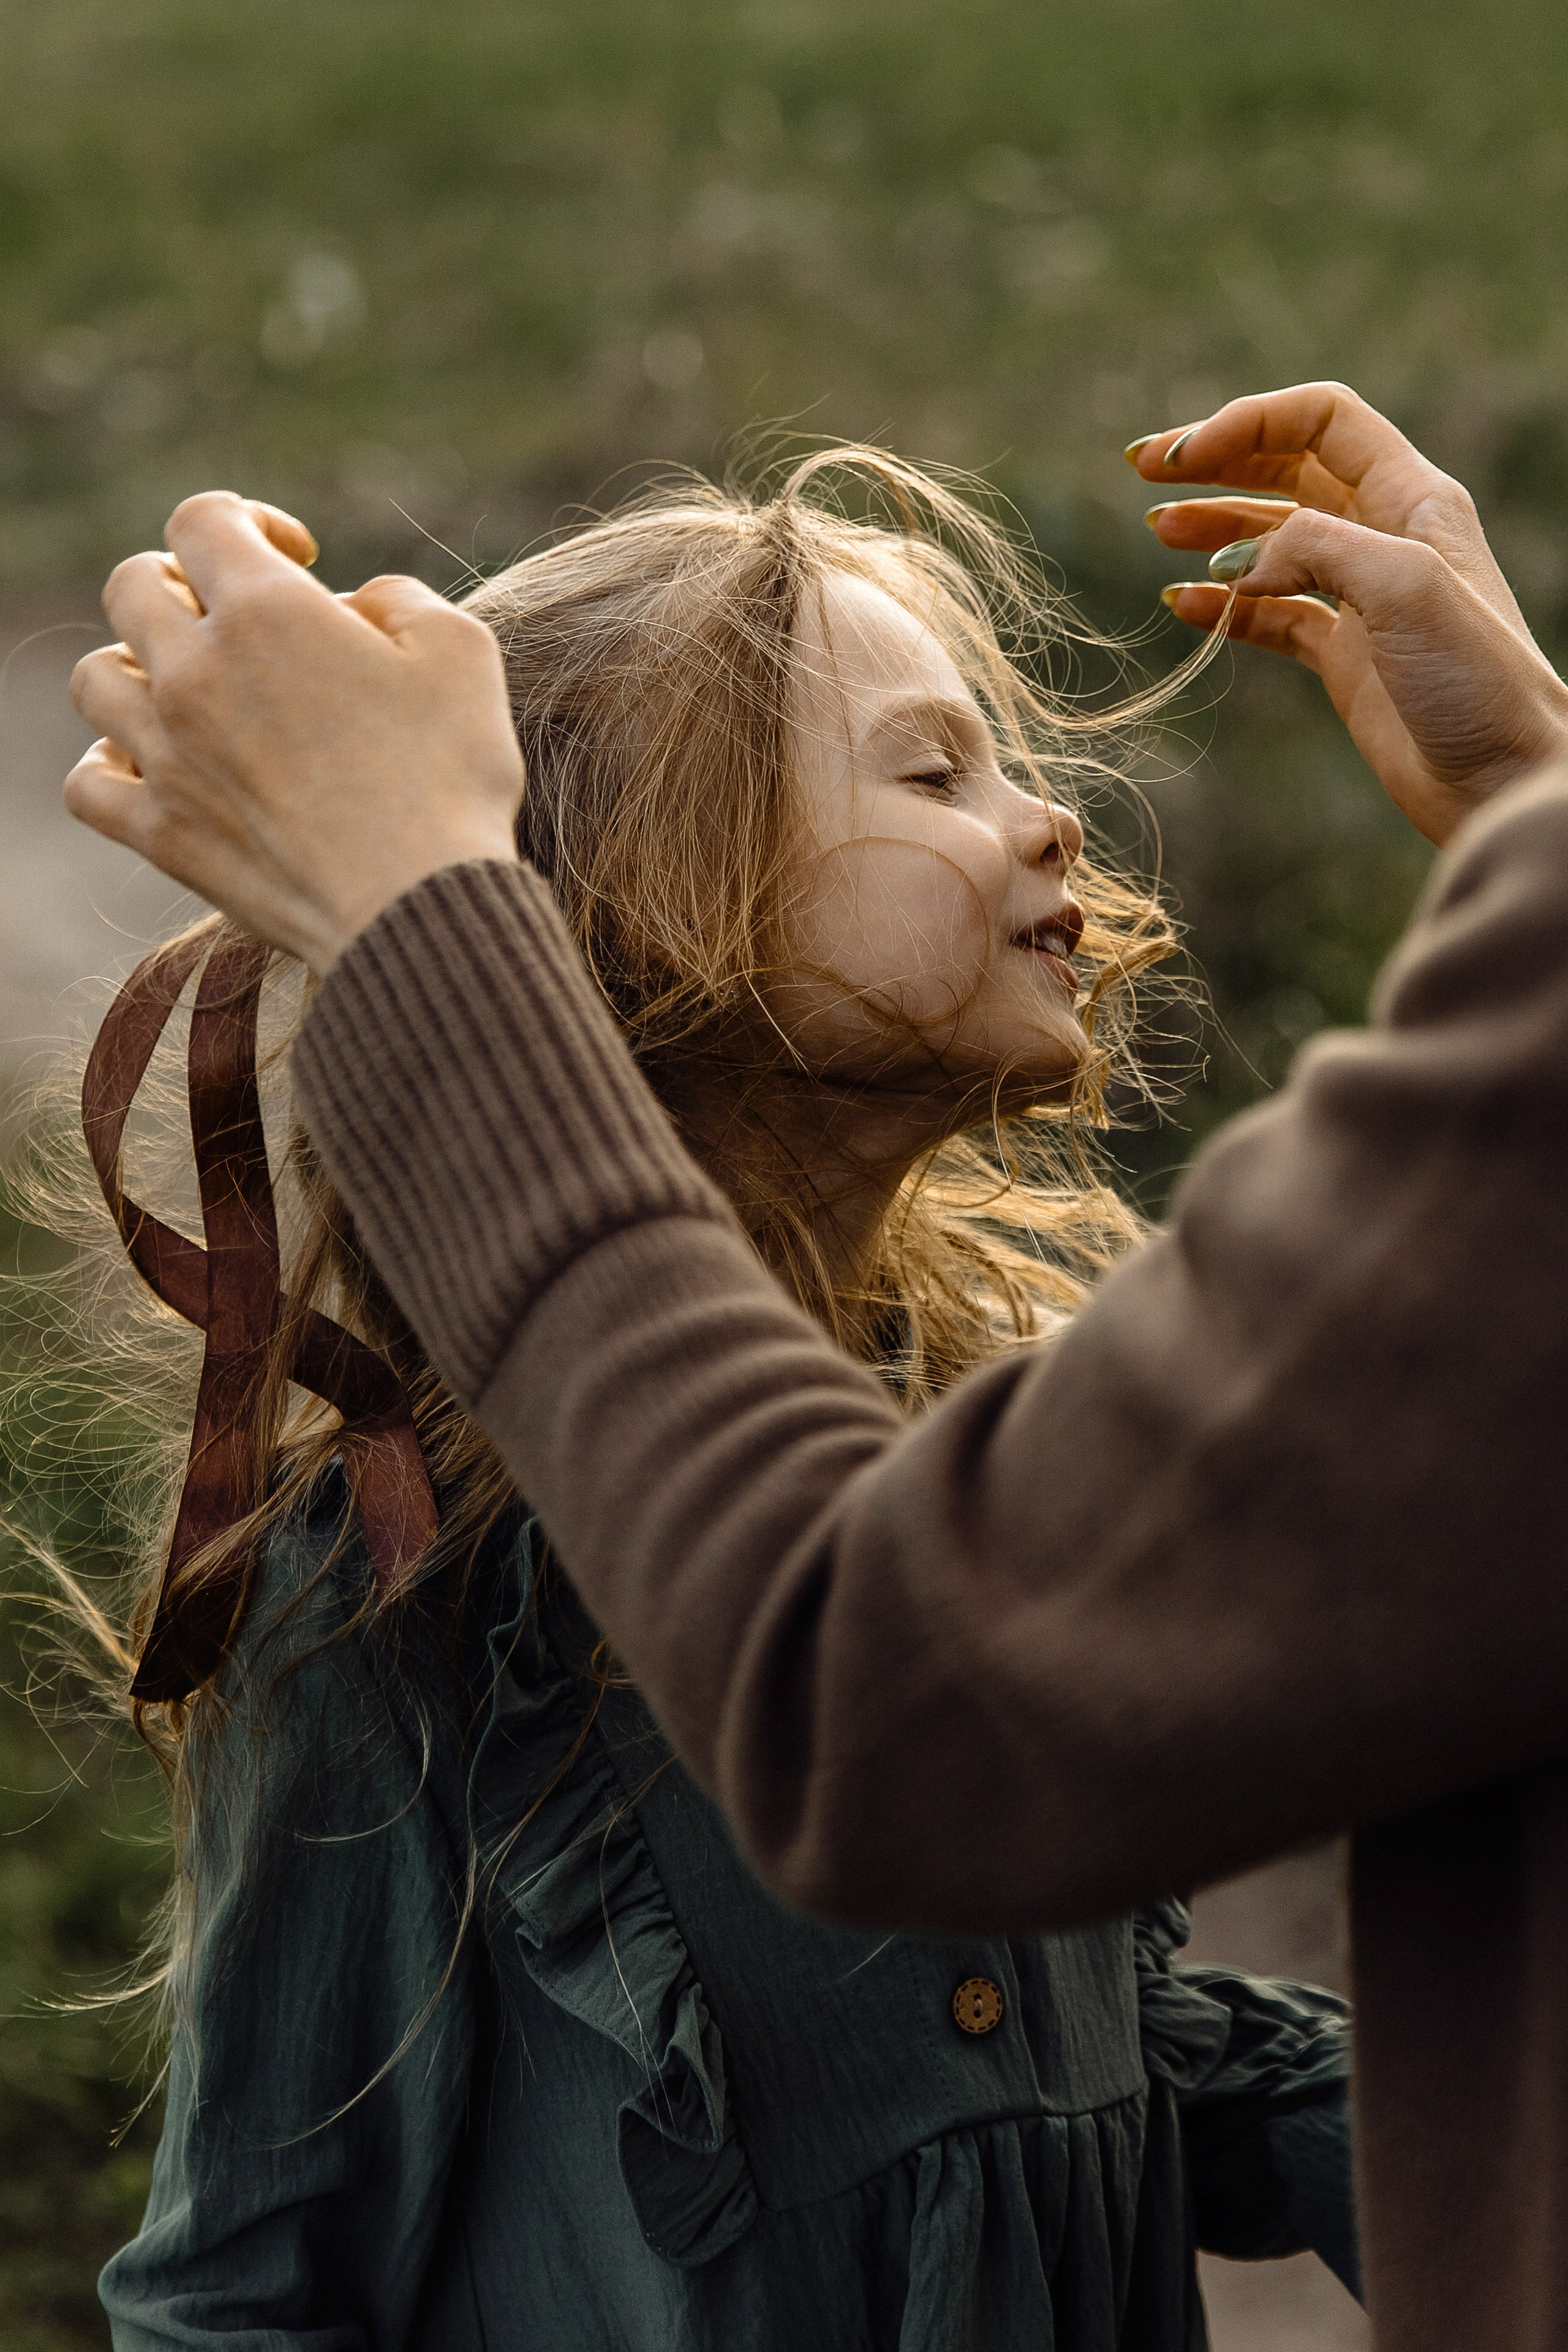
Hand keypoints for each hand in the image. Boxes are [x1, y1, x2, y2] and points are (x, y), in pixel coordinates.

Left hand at [65, 493, 524, 970]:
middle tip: (239, 622)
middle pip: (131, 587)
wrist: (418, 907)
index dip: (250, 520)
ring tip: (191, 692)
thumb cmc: (452, 778)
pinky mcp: (163, 835)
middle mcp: (196, 674)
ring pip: (95, 679)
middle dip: (184, 584)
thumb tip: (355, 603)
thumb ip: (398, 597)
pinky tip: (153, 767)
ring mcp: (167, 757)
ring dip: (135, 669)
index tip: (298, 559)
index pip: (202, 519)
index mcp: (266, 613)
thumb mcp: (461, 652)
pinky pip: (87, 785)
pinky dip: (107, 766)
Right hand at [1128, 383, 1567, 845]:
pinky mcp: (1343, 656)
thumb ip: (1317, 548)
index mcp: (1412, 497)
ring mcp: (1360, 598)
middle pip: (1287, 469)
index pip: (1322, 421)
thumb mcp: (1402, 587)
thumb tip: (1239, 560)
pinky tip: (1183, 607)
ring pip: (1272, 541)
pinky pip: (1271, 614)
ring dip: (1213, 529)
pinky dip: (1224, 606)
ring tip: (1159, 533)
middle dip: (1217, 463)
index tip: (1185, 458)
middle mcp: (1385, 535)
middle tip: (1146, 470)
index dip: (1249, 424)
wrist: (1503, 778)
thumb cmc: (1477, 679)